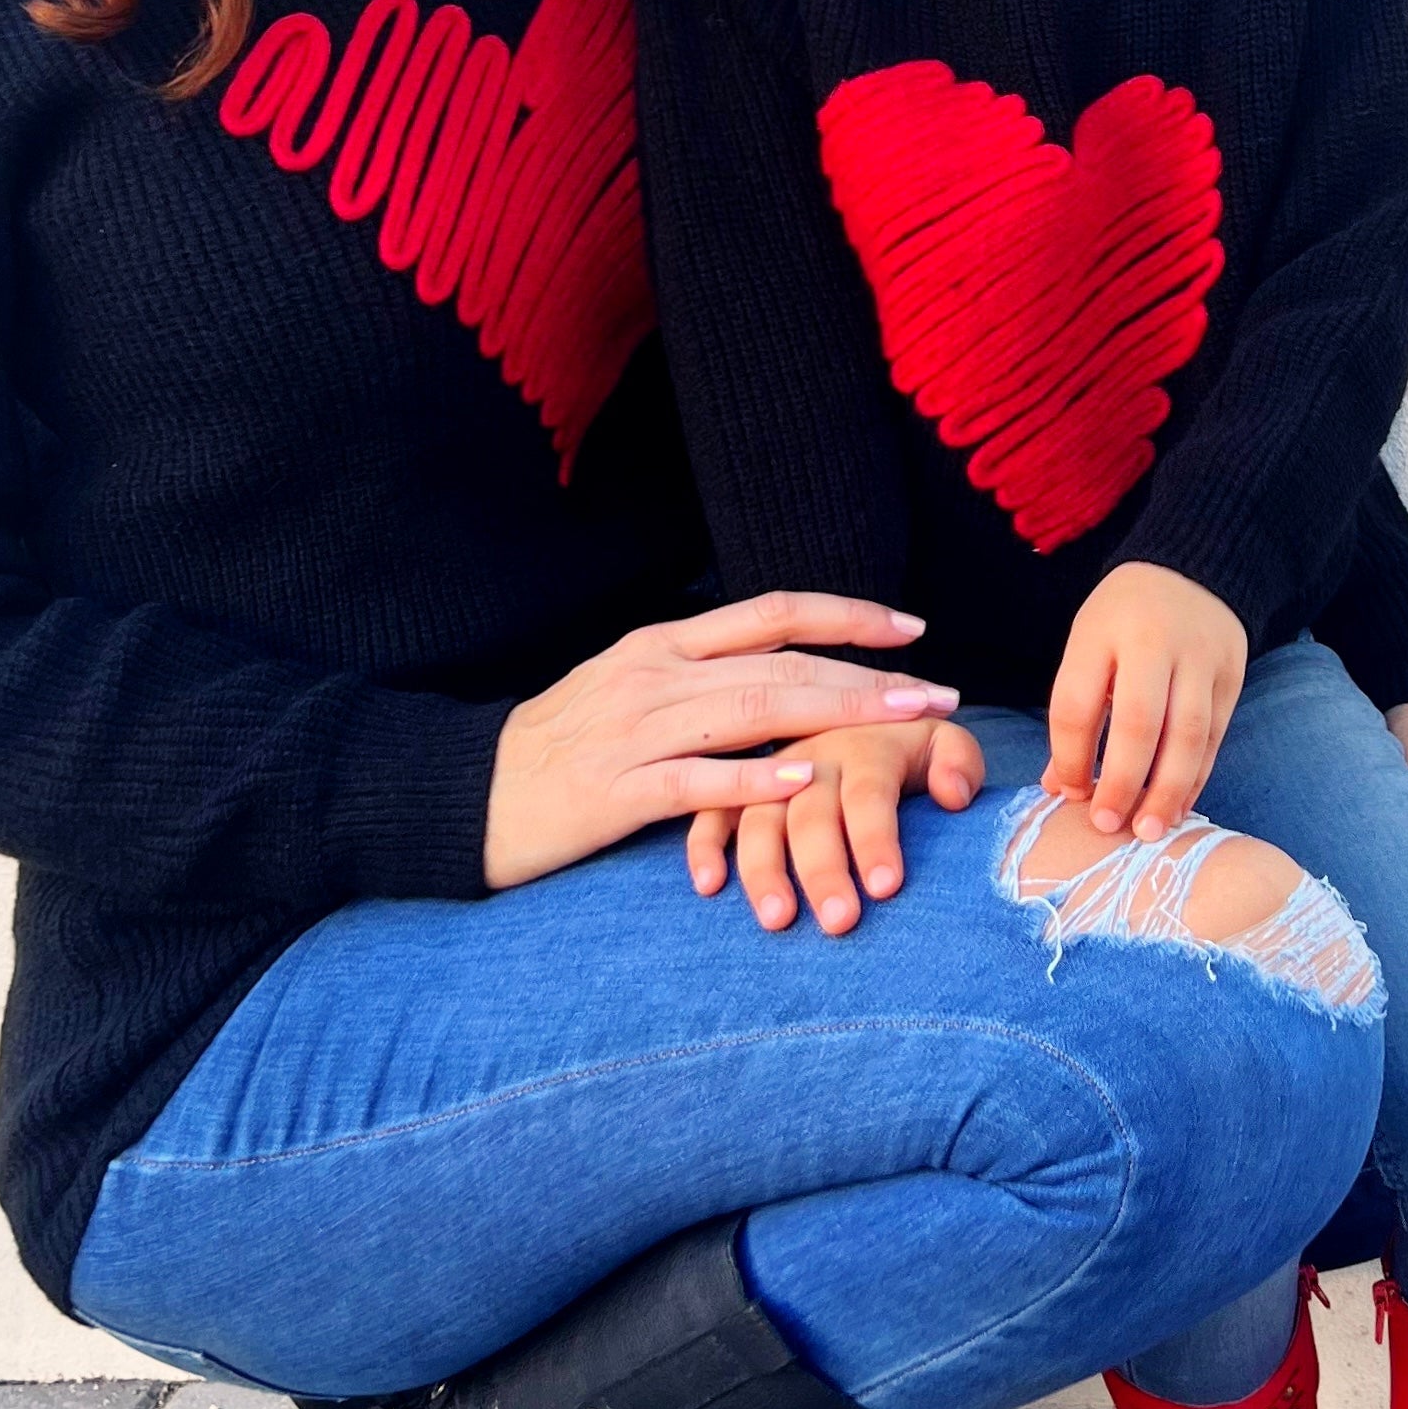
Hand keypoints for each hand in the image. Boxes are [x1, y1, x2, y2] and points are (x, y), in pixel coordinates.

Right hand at [483, 592, 957, 890]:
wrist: (468, 795)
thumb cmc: (560, 751)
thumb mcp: (628, 692)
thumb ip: (698, 678)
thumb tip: (779, 673)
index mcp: (661, 645)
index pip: (770, 612)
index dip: (845, 615)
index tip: (912, 628)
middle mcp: (654, 675)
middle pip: (780, 662)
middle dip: (869, 675)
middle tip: (939, 694)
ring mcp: (634, 730)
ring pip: (754, 709)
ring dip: (839, 714)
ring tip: (905, 723)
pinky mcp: (616, 790)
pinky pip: (697, 780)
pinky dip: (756, 776)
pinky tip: (808, 776)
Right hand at [688, 714, 987, 933]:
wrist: (861, 719)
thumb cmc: (908, 751)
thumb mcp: (942, 741)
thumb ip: (958, 761)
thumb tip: (952, 795)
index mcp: (864, 742)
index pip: (869, 793)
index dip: (876, 839)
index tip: (887, 887)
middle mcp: (812, 755)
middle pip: (812, 814)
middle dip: (824, 870)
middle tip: (839, 923)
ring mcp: (769, 773)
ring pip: (758, 819)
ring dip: (765, 870)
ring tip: (778, 921)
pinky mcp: (736, 788)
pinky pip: (711, 813)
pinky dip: (705, 846)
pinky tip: (709, 886)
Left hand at [1041, 561, 1247, 842]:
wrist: (1190, 571)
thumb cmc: (1123, 622)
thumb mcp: (1087, 649)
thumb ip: (1075, 714)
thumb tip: (1060, 789)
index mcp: (1101, 632)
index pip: (1077, 703)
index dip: (1071, 756)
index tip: (1071, 793)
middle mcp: (1153, 642)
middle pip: (1139, 722)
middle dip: (1123, 781)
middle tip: (1107, 826)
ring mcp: (1200, 657)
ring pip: (1187, 733)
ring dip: (1167, 789)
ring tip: (1149, 830)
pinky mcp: (1232, 673)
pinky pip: (1215, 735)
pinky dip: (1196, 776)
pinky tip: (1178, 806)